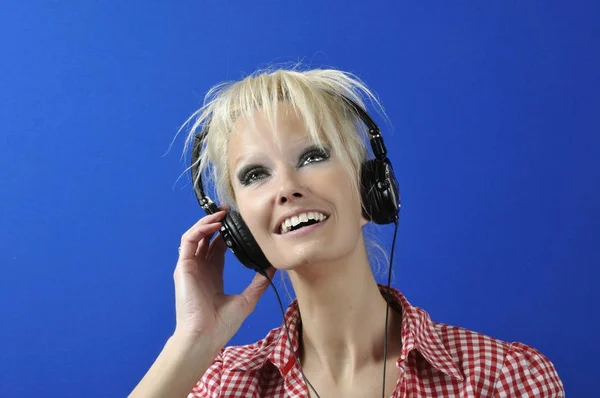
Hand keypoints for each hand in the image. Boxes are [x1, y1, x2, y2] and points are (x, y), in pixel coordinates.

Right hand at [173, 210, 275, 345]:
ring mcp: (190, 266)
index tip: (239, 221)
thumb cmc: (222, 324)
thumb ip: (259, 282)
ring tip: (222, 213)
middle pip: (206, 237)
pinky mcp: (183, 267)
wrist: (205, 336)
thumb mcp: (247, 299)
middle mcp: (201, 268)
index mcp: (213, 274)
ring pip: (196, 235)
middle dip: (217, 221)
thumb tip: (273, 267)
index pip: (218, 246)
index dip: (227, 232)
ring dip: (207, 222)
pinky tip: (214, 224)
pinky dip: (199, 229)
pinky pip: (188, 241)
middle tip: (230, 209)